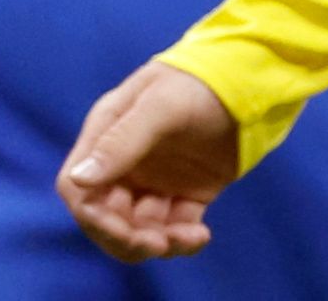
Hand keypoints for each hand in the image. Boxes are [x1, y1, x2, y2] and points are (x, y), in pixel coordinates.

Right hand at [55, 61, 239, 261]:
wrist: (249, 83)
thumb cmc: (197, 84)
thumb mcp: (158, 107)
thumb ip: (120, 142)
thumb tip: (79, 179)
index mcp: (106, 136)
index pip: (78, 189)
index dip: (93, 217)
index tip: (123, 230)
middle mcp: (125, 162)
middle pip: (105, 218)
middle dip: (127, 238)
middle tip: (159, 243)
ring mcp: (155, 180)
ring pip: (139, 231)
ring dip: (159, 243)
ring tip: (190, 235)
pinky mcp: (186, 193)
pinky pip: (175, 229)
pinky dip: (183, 240)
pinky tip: (201, 234)